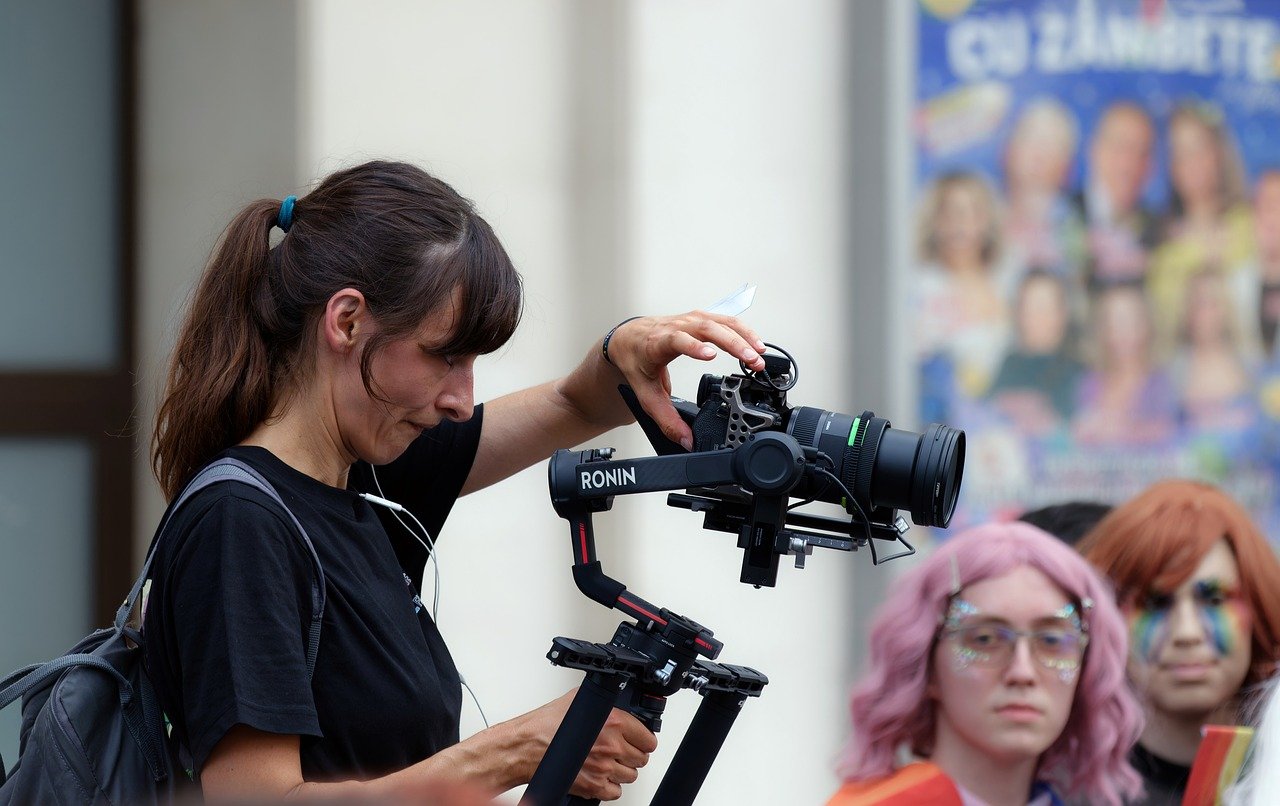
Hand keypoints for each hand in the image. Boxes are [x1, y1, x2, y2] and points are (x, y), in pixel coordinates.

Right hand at [522, 689, 657, 800]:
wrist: (526, 746)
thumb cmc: (546, 724)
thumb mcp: (579, 700)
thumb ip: (605, 704)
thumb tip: (618, 706)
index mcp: (613, 723)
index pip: (648, 739)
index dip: (643, 739)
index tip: (638, 740)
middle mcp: (611, 746)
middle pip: (641, 758)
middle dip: (632, 753)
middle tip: (621, 750)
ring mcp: (603, 768)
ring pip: (631, 775)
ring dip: (622, 769)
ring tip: (608, 761)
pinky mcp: (594, 787)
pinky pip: (616, 792)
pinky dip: (610, 785)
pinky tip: (600, 774)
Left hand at [605, 311, 765, 449]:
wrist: (628, 338)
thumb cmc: (636, 360)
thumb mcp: (646, 395)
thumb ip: (667, 420)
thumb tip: (687, 440)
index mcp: (659, 343)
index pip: (678, 340)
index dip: (694, 346)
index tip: (711, 355)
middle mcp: (676, 326)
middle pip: (707, 328)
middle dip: (733, 343)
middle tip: (751, 360)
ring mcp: (689, 320)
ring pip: (720, 321)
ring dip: (743, 336)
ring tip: (759, 355)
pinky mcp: (700, 318)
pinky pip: (725, 321)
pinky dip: (743, 331)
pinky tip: (755, 344)